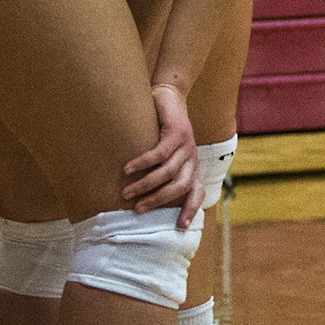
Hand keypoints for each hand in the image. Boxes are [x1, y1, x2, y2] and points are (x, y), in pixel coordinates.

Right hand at [122, 83, 204, 226]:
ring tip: (127, 192)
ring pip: (168, 172)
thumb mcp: (164, 153)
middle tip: (137, 209)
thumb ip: (157, 171)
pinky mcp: (177, 132)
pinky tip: (128, 168)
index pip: (197, 193)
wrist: (169, 96)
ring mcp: (187, 145)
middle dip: (159, 200)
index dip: (190, 210)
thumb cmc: (161, 129)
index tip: (179, 227)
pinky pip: (160, 153)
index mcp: (191, 167)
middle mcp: (192, 159)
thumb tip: (135, 196)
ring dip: (146, 184)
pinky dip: (143, 162)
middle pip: (180, 186)